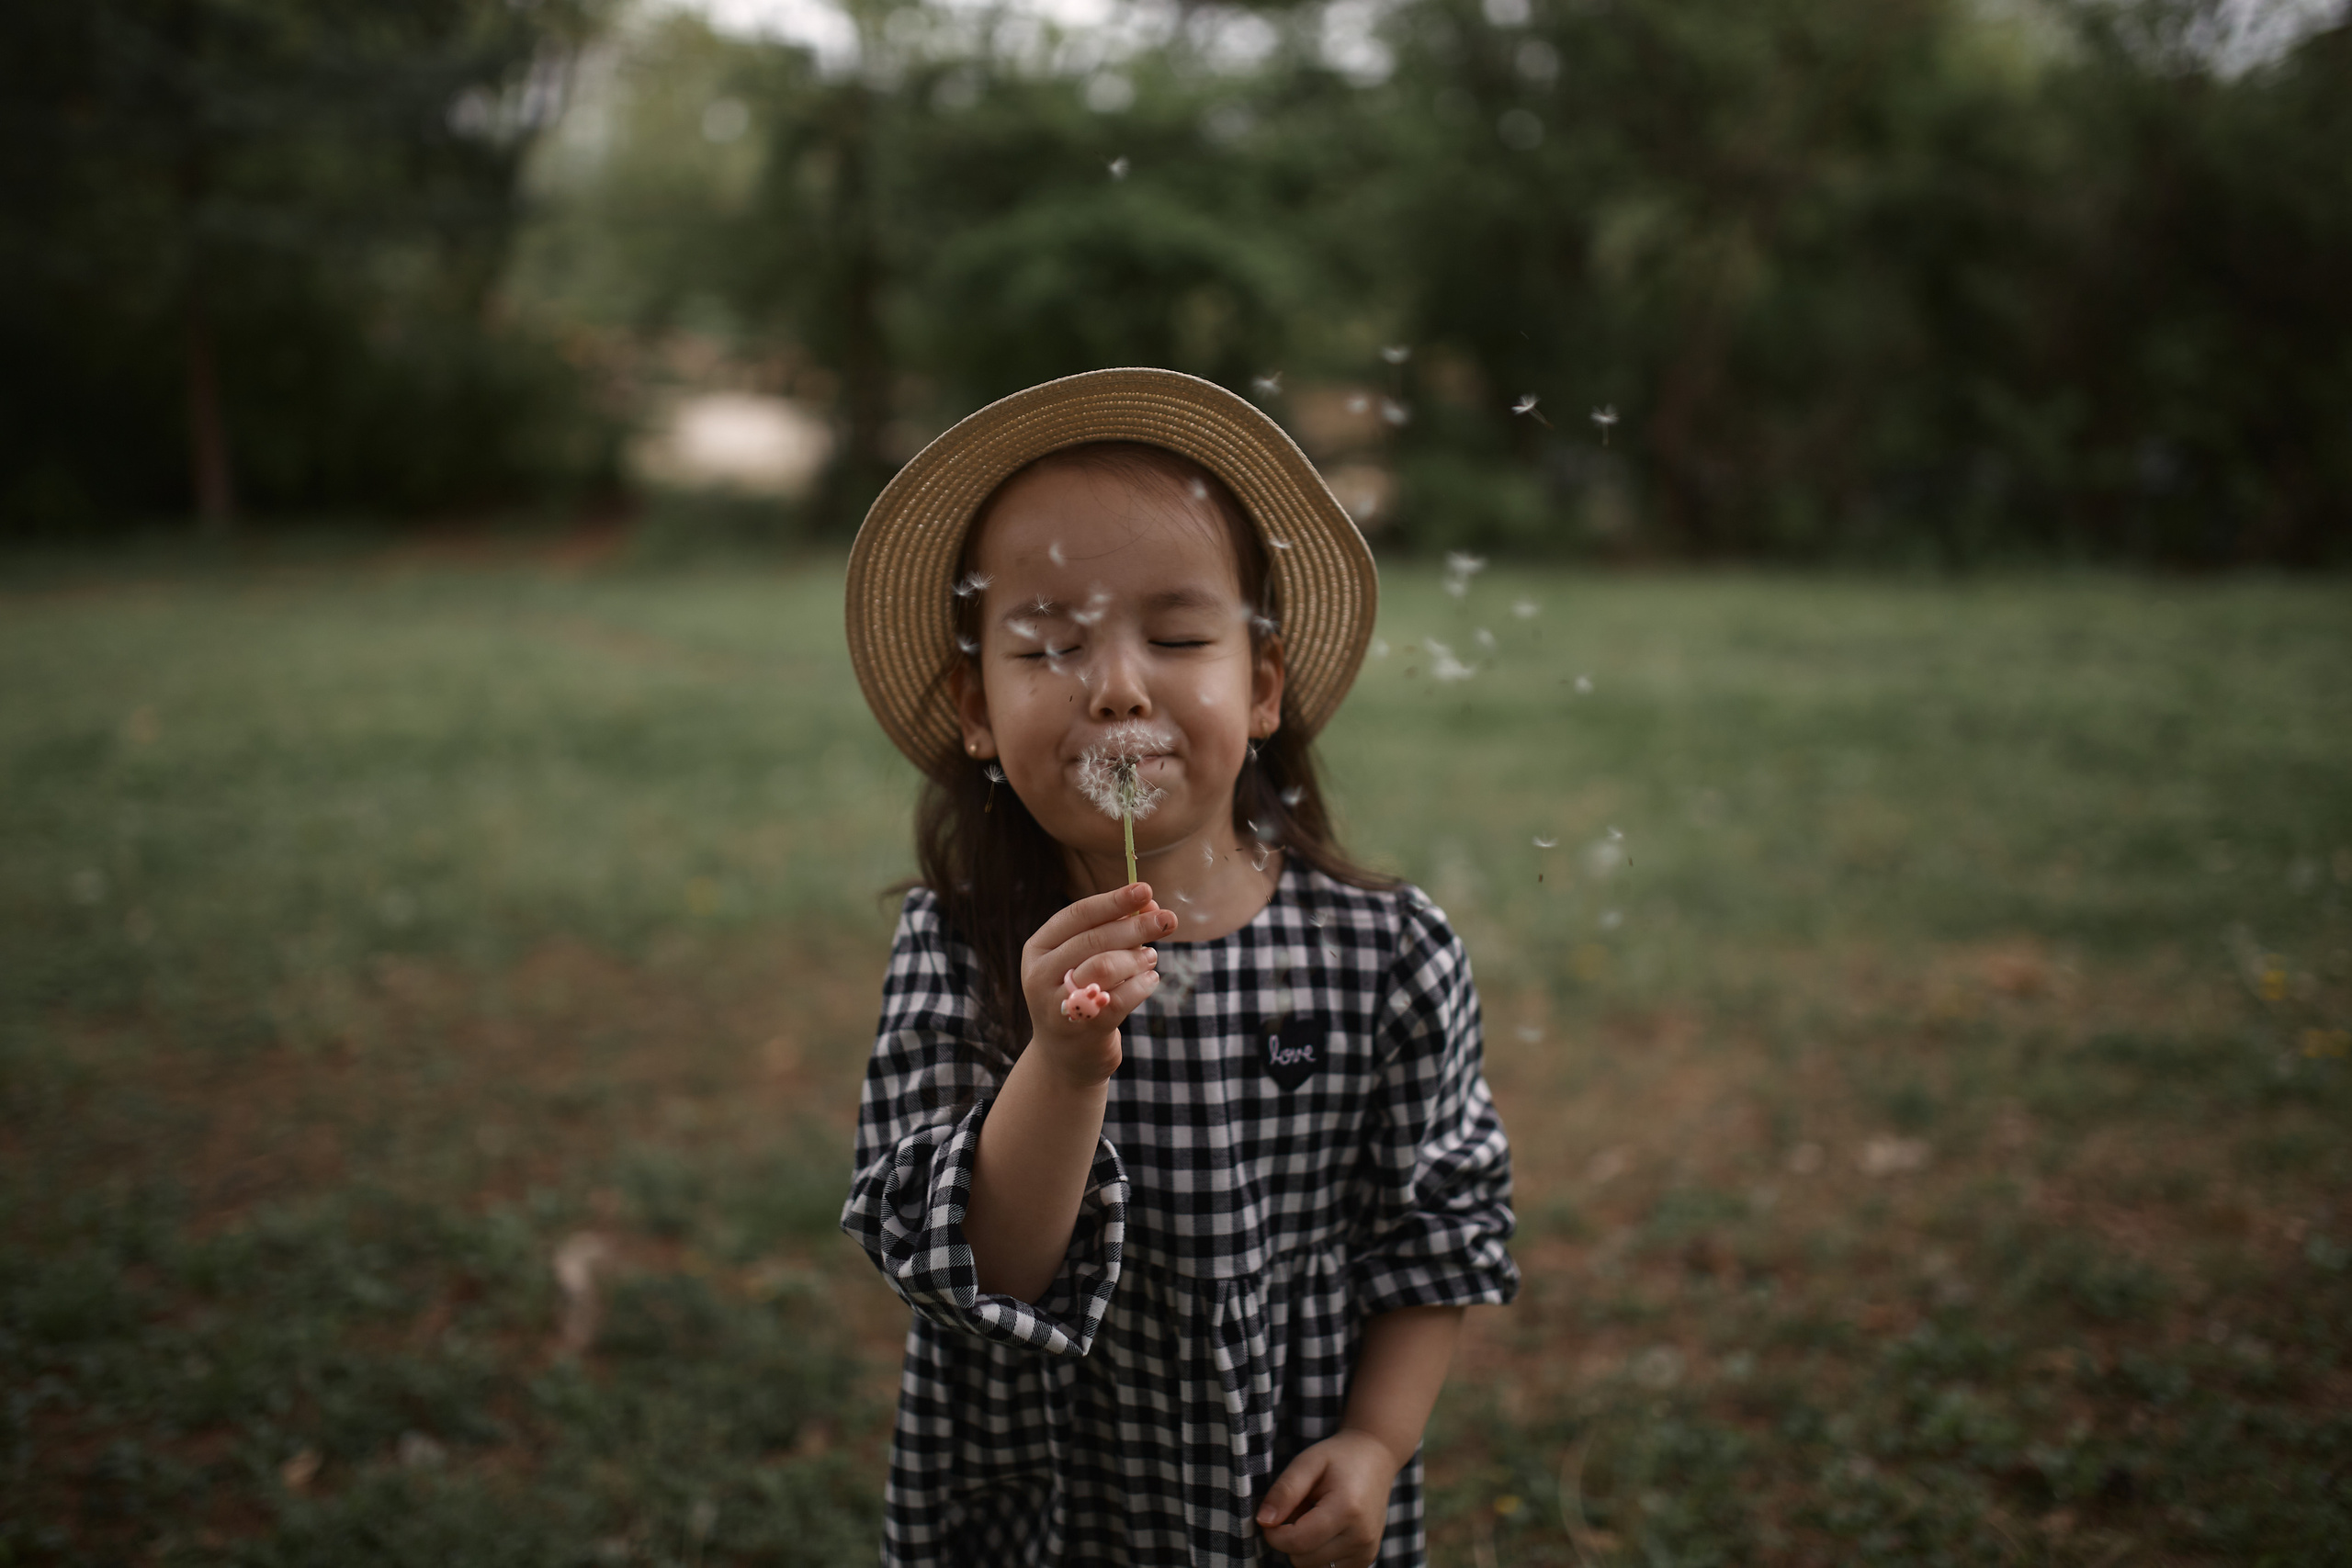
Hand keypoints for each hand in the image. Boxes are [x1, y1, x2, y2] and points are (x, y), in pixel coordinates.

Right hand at [1019, 881, 1175, 1085]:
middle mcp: (1040, 975)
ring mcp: (1058, 1004)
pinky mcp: (1083, 1030)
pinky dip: (1143, 985)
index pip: (1077, 915)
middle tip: (1167, 920)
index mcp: (1038, 949)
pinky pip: (1122, 998)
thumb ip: (1113, 931)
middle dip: (1136, 926)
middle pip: (1094, 939)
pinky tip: (1151, 980)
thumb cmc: (1082, 995)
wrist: (1067, 1057)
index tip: (1145, 889)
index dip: (1113, 900)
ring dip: (1138, 957)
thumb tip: (1151, 905)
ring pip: (1107, 966)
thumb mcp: (1086, 960)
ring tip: (1152, 957)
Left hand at [1256, 1429, 1402, 1567]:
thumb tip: (1263, 1522)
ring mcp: (1366, 1552)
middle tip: (1302, 1508)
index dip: (1274, 1534)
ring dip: (1305, 1546)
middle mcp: (1361, 1537)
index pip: (1297, 1543)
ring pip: (1312, 1567)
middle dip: (1291, 1537)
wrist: (1376, 1458)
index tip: (1272, 1515)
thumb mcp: (1307, 1462)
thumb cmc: (1338, 1458)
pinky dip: (1318, 1552)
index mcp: (1347, 1510)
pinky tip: (1327, 1528)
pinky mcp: (1365, 1560)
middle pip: (1302, 1560)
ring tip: (1316, 1516)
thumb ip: (1284, 1491)